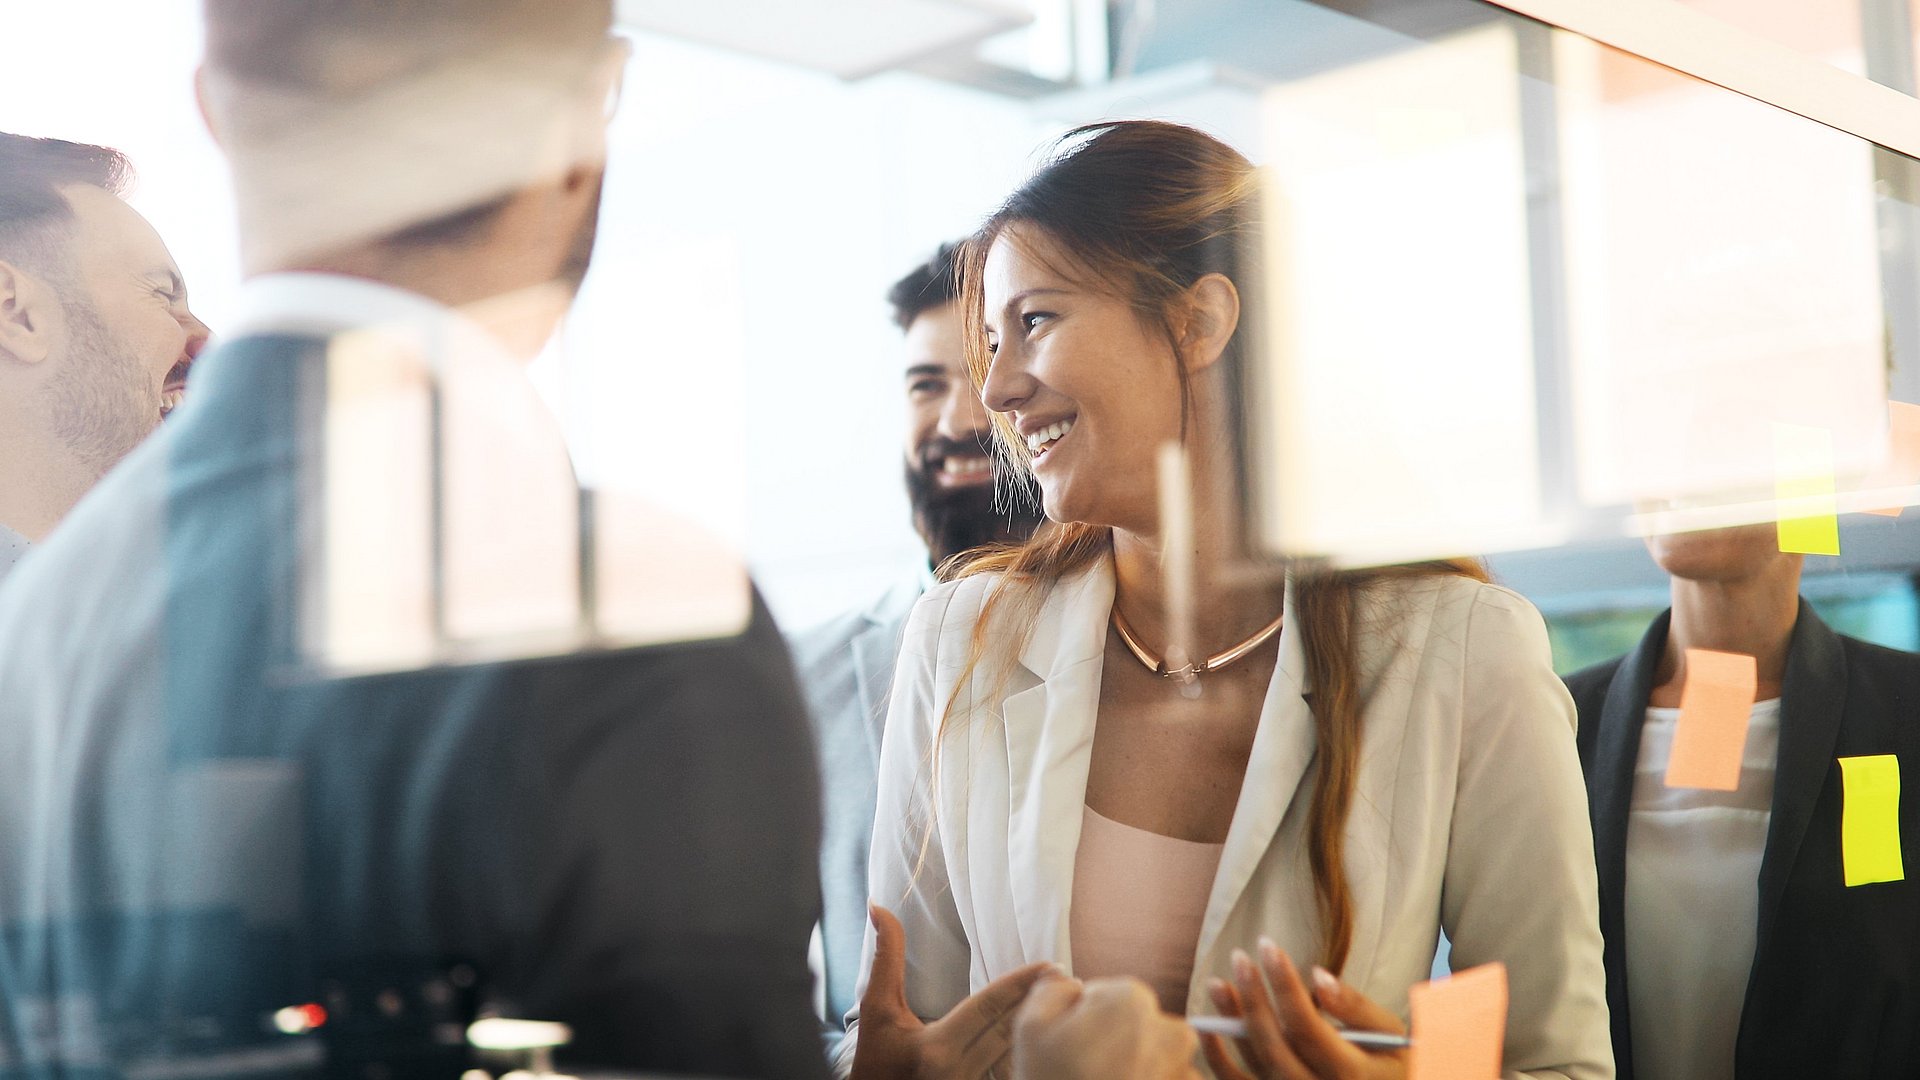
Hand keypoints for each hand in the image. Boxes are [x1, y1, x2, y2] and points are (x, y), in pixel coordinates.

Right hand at [851, 904, 1058, 1079]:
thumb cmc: (874, 1057)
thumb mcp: (876, 1008)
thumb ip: (886, 957)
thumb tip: (879, 906)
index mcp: (938, 1046)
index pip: (988, 1008)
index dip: (1021, 984)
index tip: (1049, 965)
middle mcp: (959, 1071)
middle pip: (1011, 1030)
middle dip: (1042, 1003)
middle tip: (1069, 978)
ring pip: (1017, 1056)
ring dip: (1043, 1031)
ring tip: (1070, 1004)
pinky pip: (1011, 1075)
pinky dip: (1029, 1056)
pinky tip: (1050, 1039)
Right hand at [1011, 976, 1201, 1079]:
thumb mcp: (1029, 1026)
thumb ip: (1052, 988)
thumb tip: (1068, 981)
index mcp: (1131, 1000)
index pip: (1106, 994)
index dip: (1084, 1018)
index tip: (1072, 1046)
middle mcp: (1168, 1028)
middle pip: (1136, 1022)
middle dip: (1115, 1040)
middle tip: (1086, 1069)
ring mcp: (1183, 1068)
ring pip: (1156, 1053)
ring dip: (1137, 1066)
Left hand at [1200, 939, 1406, 1079]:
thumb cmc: (1393, 1062)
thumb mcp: (1391, 1033)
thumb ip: (1357, 1007)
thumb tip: (1318, 975)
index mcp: (1352, 1077)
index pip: (1307, 1028)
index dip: (1284, 985)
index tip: (1269, 945)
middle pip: (1275, 1046)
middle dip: (1253, 999)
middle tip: (1239, 957)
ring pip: (1254, 1066)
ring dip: (1231, 1023)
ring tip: (1218, 983)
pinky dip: (1216, 1061)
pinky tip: (1206, 1028)